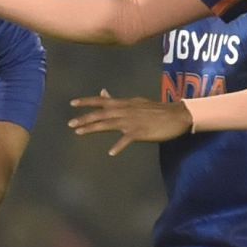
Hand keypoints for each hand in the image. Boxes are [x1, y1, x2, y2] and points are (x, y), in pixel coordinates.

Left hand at [69, 88, 194, 155]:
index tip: (72, 103)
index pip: (102, 101)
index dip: (86, 102)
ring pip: (108, 124)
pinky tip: (111, 153)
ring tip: (79, 133)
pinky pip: (127, 140)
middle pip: (101, 114)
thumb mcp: (135, 102)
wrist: (177, 115)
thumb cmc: (156, 110)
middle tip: (70, 124)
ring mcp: (132, 121)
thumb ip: (118, 100)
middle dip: (84, 118)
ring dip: (93, 128)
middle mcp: (125, 110)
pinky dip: (119, 146)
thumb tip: (103, 93)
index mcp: (124, 103)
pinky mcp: (140, 132)